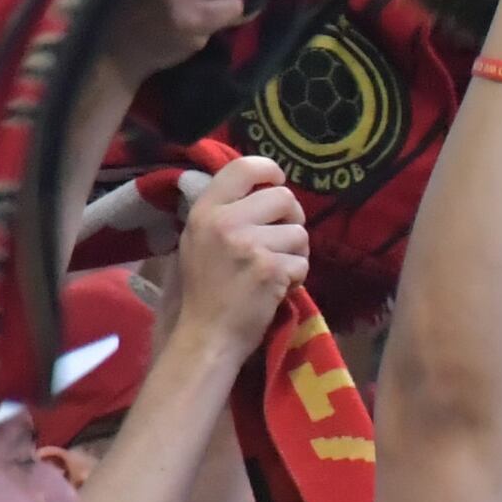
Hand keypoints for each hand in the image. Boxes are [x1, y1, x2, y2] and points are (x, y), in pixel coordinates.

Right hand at [173, 156, 308, 355]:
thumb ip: (224, 213)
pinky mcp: (270, 268)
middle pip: (284, 198)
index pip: (242, 167)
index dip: (269, 170)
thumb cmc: (205, 290)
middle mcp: (225, 222)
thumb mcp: (198, 240)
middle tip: (282, 241)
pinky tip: (276, 288)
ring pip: (299, 232)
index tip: (277, 181)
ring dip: (295, 253)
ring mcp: (249, 244)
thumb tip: (258, 188)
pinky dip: (296, 277)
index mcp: (205, 211)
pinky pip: (303, 262)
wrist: (207, 333)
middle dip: (292, 219)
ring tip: (275, 270)